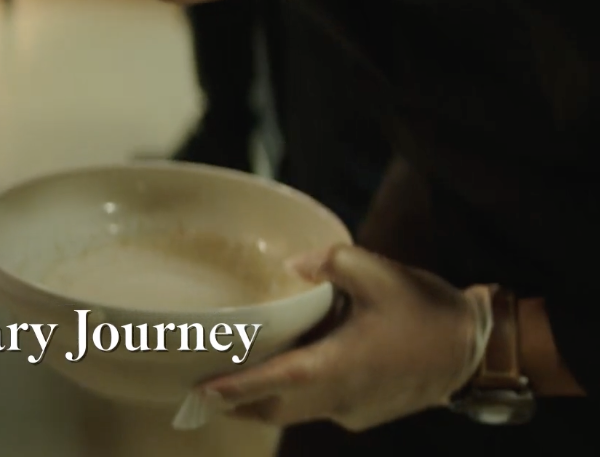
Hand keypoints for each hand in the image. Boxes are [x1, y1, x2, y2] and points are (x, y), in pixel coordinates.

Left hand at [195, 245, 492, 431]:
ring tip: (233, 381)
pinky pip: (319, 408)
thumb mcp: (379, 272)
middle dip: (237, 404)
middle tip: (201, 389)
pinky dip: (296, 395)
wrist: (474, 350)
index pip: (277, 382)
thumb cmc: (425, 309)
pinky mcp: (364, 413)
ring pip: (296, 412)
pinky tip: (290, 370)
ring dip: (264, 401)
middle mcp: (340, 396)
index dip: (237, 388)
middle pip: (275, 409)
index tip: (201, 392)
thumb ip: (331, 262)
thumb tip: (293, 265)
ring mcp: (352, 410)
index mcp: (339, 366)